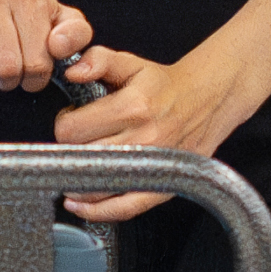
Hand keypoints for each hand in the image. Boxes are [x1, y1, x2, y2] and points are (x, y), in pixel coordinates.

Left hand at [48, 41, 252, 223]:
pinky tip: (79, 204)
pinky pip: (123, 208)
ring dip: (76, 182)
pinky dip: (97, 211)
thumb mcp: (130, 63)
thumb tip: (73, 72)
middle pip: (80, 157)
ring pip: (95, 187)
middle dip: (70, 149)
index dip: (64, 124)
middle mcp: (143, 139)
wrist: (207, 100)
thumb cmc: (164, 86)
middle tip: (80, 140)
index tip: (71, 120)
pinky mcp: (162, 187)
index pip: (72, 129)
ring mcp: (152, 166)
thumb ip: (97, 60)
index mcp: (133, 107)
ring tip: (77, 168)